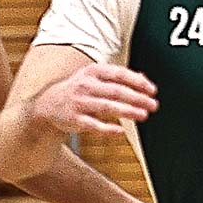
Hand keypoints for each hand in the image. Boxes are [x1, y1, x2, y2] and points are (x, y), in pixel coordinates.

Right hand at [34, 61, 157, 135]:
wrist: (48, 105)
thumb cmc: (78, 90)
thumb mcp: (94, 77)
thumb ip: (117, 77)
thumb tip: (144, 79)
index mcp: (93, 72)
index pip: (119, 74)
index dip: (137, 81)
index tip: (152, 90)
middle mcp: (86, 85)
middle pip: (116, 91)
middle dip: (137, 98)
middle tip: (153, 105)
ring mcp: (80, 102)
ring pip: (107, 107)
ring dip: (127, 111)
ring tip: (143, 115)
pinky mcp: (75, 119)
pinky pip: (93, 125)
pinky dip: (107, 128)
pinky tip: (120, 131)